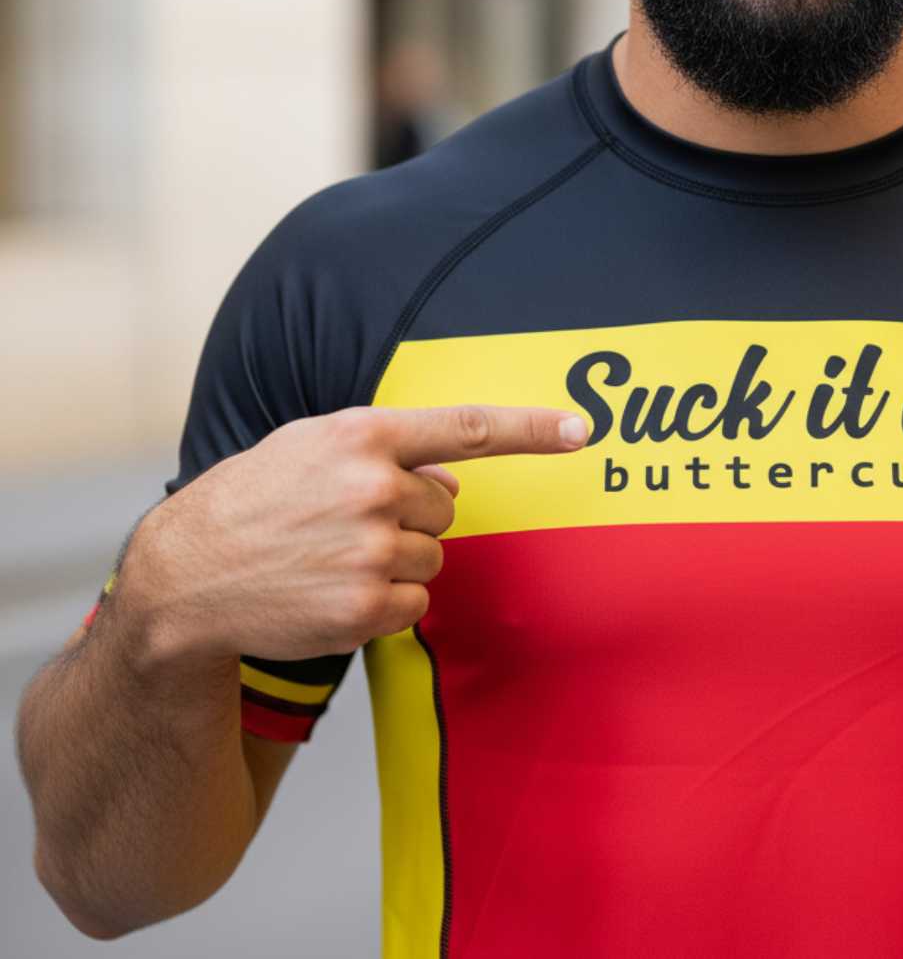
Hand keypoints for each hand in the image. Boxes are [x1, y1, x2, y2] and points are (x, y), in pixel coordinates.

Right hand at [120, 405, 588, 664]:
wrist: (185, 578)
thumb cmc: (253, 502)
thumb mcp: (308, 447)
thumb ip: (384, 450)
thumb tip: (451, 479)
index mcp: (363, 435)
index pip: (468, 428)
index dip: (533, 428)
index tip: (583, 429)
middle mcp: (373, 487)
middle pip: (447, 509)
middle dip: (410, 519)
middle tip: (344, 527)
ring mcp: (372, 551)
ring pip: (434, 558)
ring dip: (397, 563)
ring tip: (330, 560)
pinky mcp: (367, 608)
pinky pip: (416, 605)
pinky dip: (386, 605)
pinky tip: (330, 594)